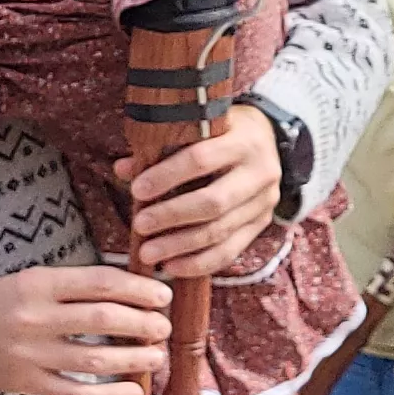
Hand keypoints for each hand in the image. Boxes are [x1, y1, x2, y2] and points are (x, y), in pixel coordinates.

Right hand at [0, 265, 169, 394]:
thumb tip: (136, 290)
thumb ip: (77, 284)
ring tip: (157, 357)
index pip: (99, 282)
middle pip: (102, 319)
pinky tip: (134, 392)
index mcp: (38, 283)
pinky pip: (76, 394)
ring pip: (94, 360)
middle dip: (143, 323)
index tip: (162, 296)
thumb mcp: (34, 279)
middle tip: (163, 328)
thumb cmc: (4, 302)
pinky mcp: (28, 383)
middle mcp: (35, 318)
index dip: (138, 289)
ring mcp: (31, 354)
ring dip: (133, 360)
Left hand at [108, 107, 280, 278]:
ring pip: (220, 231)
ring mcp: (265, 201)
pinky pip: (231, 251)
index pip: (201, 159)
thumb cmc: (222, 133)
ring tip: (149, 253)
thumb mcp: (200, 128)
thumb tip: (124, 170)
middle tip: (140, 226)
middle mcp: (260, 171)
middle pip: (212, 202)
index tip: (138, 190)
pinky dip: (199, 263)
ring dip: (180, 246)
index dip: (167, 176)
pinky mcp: (262, 224)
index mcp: (242, 139)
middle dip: (171, 216)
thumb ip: (163, 147)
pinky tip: (172, 266)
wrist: (269, 141)